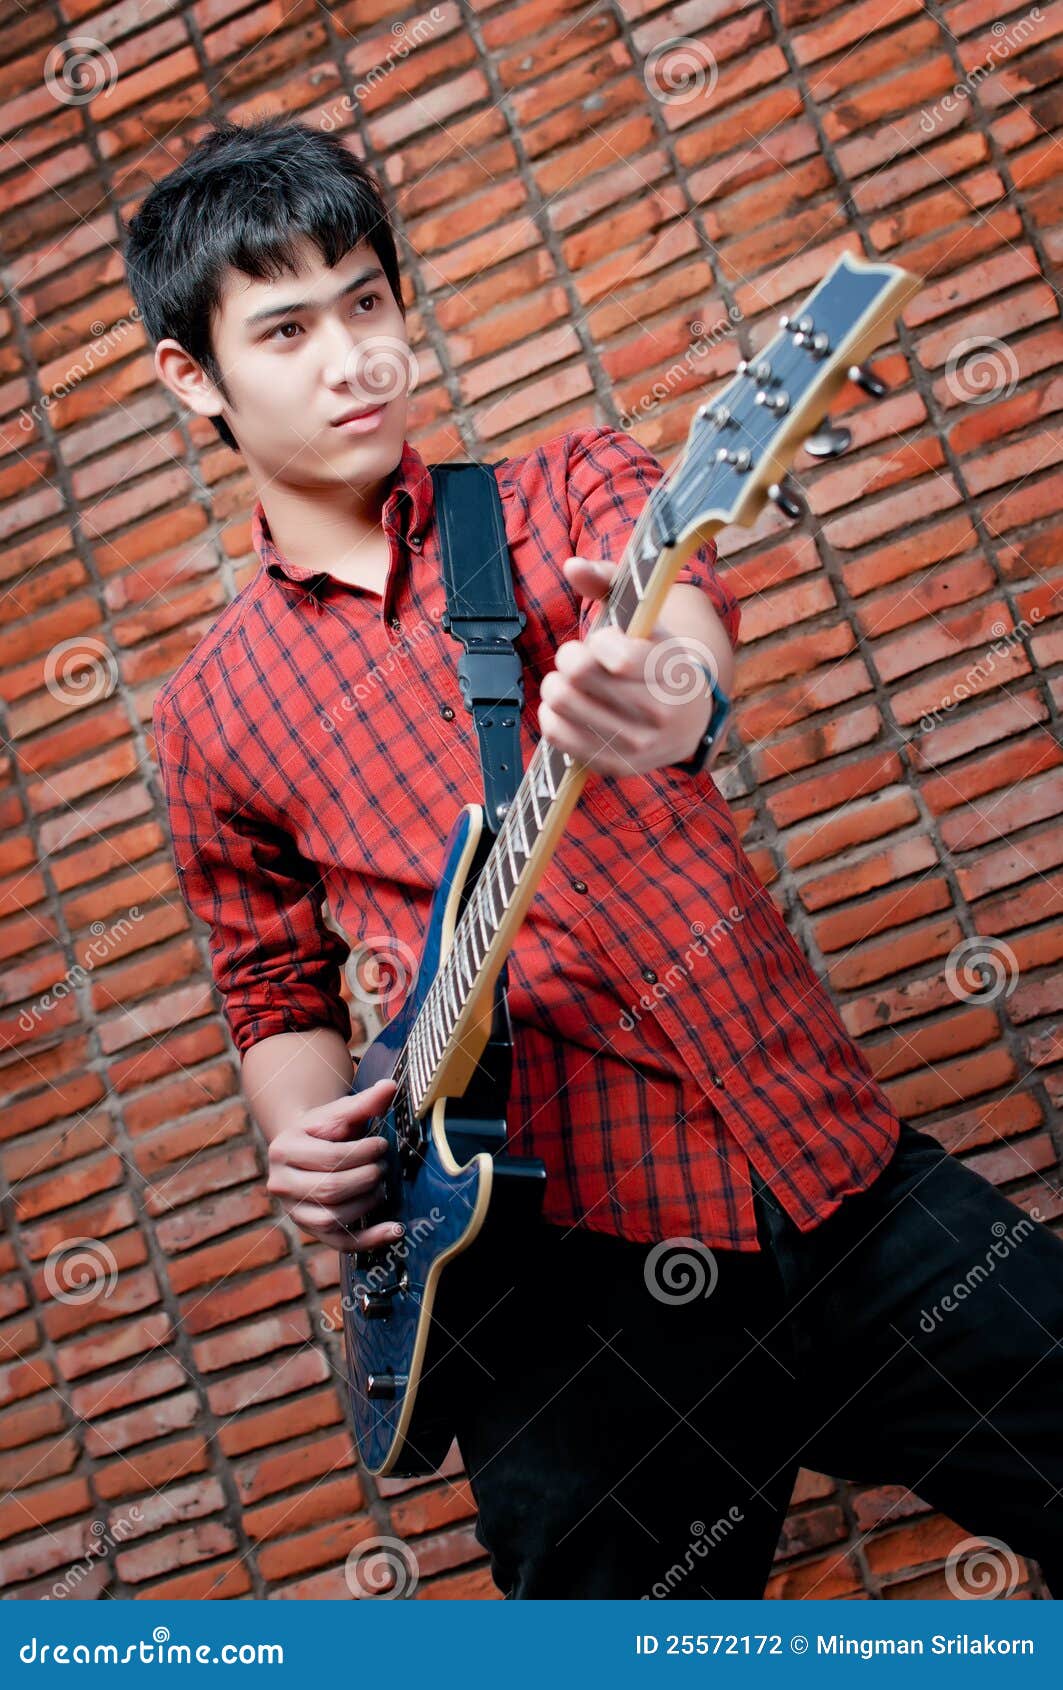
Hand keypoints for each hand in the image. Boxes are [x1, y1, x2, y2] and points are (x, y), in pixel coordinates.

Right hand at [266, 1077, 401, 1251]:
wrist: (305, 1150)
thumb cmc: (324, 1130)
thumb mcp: (338, 1113)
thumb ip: (364, 1102)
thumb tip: (390, 1087)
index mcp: (283, 1150)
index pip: (330, 1158)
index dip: (362, 1153)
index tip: (381, 1144)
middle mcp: (281, 1184)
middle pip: (331, 1189)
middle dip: (366, 1177)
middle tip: (383, 1166)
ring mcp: (294, 1211)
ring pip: (335, 1218)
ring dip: (368, 1202)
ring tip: (381, 1185)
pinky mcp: (311, 1230)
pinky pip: (341, 1243)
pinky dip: (371, 1239)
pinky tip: (395, 1230)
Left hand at [537, 557, 716, 776]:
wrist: (690, 721)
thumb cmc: (658, 659)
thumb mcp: (646, 617)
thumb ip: (609, 581)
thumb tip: (572, 565)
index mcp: (672, 669)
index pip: (616, 656)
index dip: (598, 642)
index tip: (606, 642)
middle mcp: (659, 711)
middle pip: (578, 676)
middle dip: (568, 658)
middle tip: (576, 659)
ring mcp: (638, 744)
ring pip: (562, 705)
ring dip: (554, 687)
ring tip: (568, 683)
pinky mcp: (616, 766)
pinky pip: (558, 737)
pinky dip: (551, 716)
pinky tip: (565, 707)